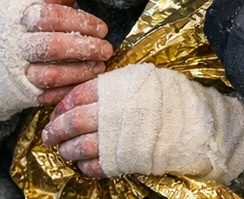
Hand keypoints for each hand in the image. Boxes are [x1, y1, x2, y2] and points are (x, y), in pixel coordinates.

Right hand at [0, 0, 112, 122]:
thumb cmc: (3, 28)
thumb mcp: (20, 6)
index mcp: (16, 18)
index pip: (52, 17)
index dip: (80, 22)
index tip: (102, 28)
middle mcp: (14, 45)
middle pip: (53, 47)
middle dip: (85, 48)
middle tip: (107, 48)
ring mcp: (15, 71)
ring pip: (51, 74)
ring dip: (80, 71)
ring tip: (100, 65)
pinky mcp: (19, 92)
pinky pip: (47, 94)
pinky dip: (68, 89)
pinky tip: (85, 81)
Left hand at [42, 64, 243, 181]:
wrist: (196, 123)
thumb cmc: (173, 95)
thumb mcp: (142, 76)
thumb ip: (116, 84)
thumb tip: (95, 89)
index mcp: (112, 88)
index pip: (77, 94)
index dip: (63, 104)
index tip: (57, 110)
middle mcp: (108, 112)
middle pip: (72, 121)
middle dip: (56, 129)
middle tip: (47, 135)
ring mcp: (114, 138)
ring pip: (80, 145)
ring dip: (67, 150)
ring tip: (62, 151)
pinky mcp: (122, 160)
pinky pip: (96, 166)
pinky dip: (85, 166)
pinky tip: (82, 165)